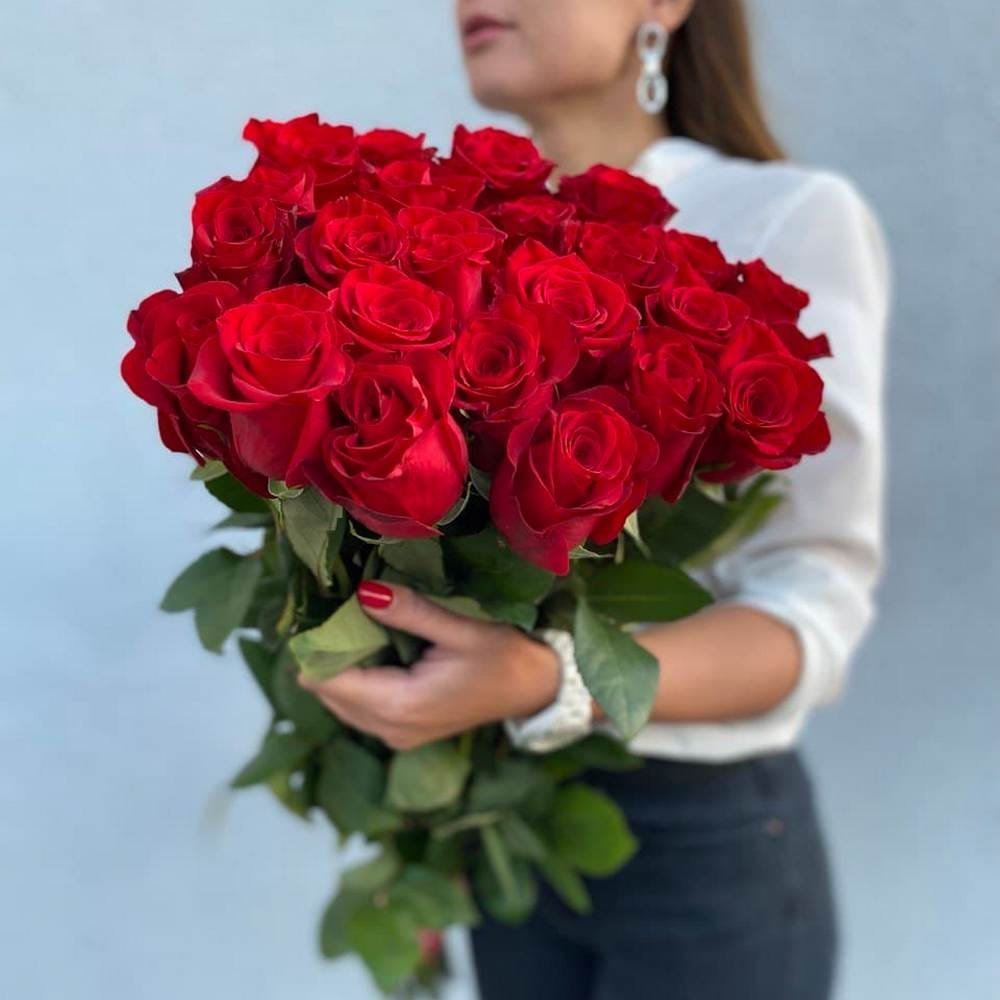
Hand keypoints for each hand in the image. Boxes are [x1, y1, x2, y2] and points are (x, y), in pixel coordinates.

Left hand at [298, 580, 560, 749]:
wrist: (536, 690)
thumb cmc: (505, 657)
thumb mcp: (461, 628)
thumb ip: (410, 612)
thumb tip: (362, 592)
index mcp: (401, 706)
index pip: (328, 680)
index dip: (318, 645)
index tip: (320, 610)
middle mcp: (390, 729)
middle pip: (326, 694)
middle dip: (326, 654)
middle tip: (335, 611)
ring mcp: (396, 735)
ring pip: (338, 702)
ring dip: (339, 667)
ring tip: (352, 625)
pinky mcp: (402, 732)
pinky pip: (357, 707)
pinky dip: (355, 679)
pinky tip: (371, 648)